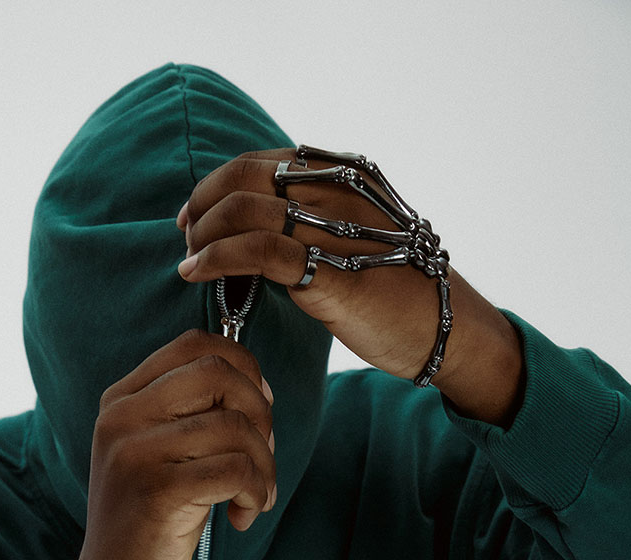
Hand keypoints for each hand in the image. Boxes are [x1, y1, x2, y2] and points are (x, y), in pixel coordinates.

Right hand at [58, 331, 275, 559]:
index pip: (196, 344)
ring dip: (264, 466)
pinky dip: (256, 492)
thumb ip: (194, 413)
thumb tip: (260, 386)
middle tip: (261, 457)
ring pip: (235, 427)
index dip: (245, 369)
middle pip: (219, 374)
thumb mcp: (164, 453)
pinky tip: (243, 515)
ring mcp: (133, 452)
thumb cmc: (152, 519)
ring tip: (254, 497)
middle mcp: (121, 417)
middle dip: (261, 414)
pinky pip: (235, 469)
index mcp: (122, 399)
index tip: (257, 413)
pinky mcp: (155, 492)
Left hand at [177, 148, 444, 381]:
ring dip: (203, 236)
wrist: (444, 326)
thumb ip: (311, 223)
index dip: (217, 184)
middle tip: (186, 238)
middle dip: (203, 206)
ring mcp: (336, 227)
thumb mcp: (354, 238)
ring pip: (245, 210)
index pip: (262, 162)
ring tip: (189, 262)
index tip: (194, 215)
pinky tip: (197, 274)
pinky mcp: (331, 270)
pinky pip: (259, 251)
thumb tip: (255, 230)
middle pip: (245, 177)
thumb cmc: (396, 289)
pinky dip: (216, 259)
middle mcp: (337, 189)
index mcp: (343, 173)